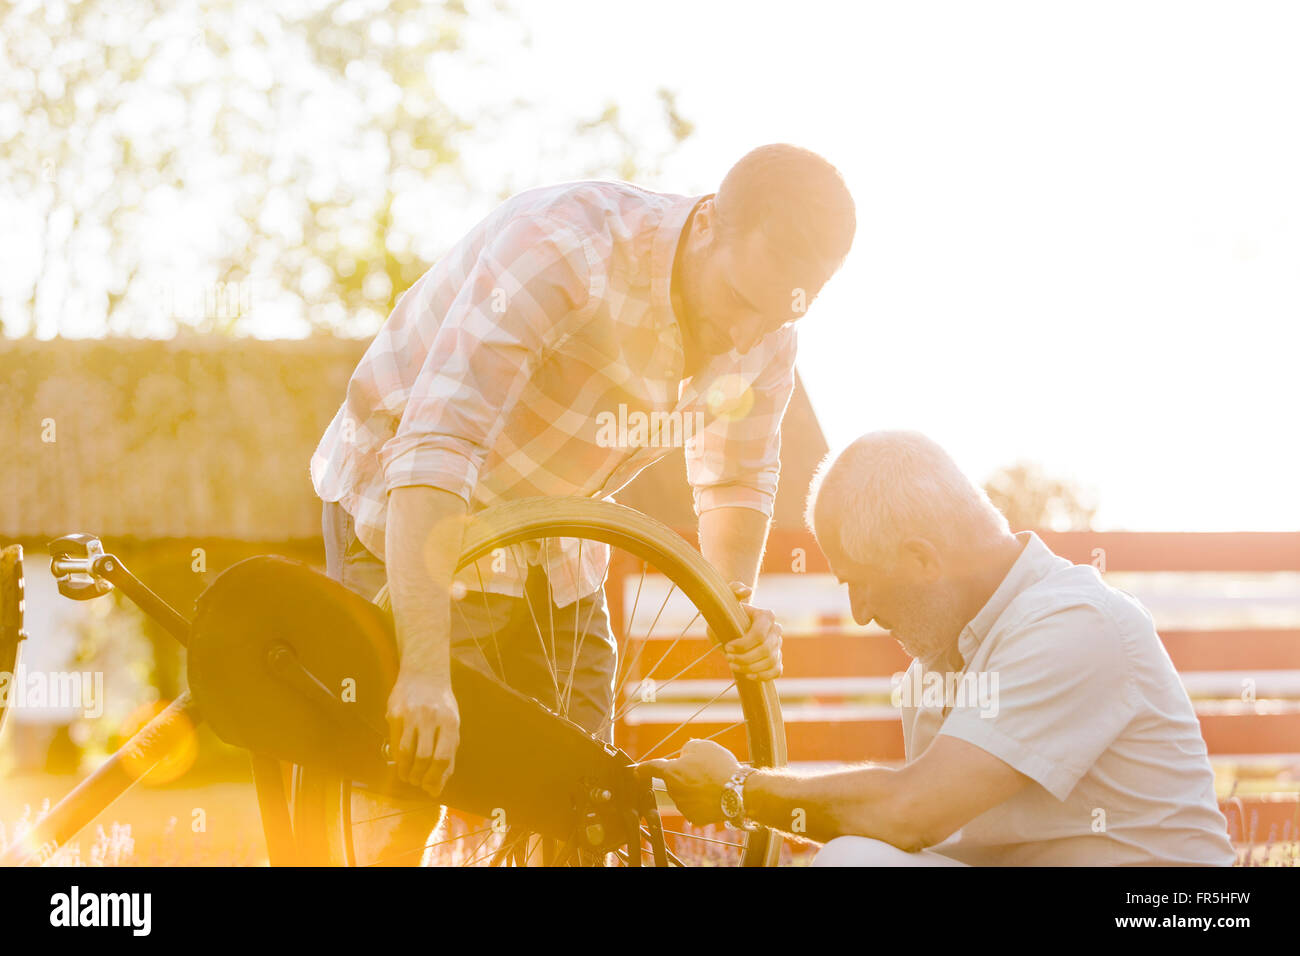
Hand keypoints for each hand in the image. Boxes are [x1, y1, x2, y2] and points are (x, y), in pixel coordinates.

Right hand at [386, 669, 459, 797]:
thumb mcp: (452, 726)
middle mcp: (431, 717)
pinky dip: (398, 757)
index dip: (434, 778)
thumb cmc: (441, 704)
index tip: (429, 787)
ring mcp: (412, 714)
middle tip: (417, 782)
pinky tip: (401, 761)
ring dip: (406, 771)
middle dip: (419, 776)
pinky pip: (395, 741)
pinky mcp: (395, 712)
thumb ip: (448, 755)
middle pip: (423, 757)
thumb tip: (436, 788)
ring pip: (406, 752)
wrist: (424, 673)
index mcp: (450, 722)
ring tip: (408, 776)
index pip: (442, 758)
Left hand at [637, 738, 741, 824]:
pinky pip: (694, 807)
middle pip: (674, 781)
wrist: (738, 792)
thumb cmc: (720, 767)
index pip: (650, 768)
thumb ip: (688, 749)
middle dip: (683, 776)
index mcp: (671, 772)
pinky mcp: (694, 818)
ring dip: (693, 789)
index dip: (642, 769)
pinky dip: (701, 802)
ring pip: (684, 795)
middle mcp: (674, 790)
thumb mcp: (703, 746)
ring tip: (713, 784)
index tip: (637, 771)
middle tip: (703, 771)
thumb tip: (685, 755)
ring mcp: (683, 806)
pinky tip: (714, 797)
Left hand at [714, 582, 782, 680]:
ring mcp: (778, 646)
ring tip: (734, 666)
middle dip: (745, 658)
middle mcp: (776, 630)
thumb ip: (734, 590)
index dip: (743, 644)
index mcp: (767, 616)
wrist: (733, 626)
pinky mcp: (777, 660)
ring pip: (771, 662)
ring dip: (750, 668)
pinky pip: (776, 671)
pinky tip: (748, 675)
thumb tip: (746, 591)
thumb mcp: (726, 600)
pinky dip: (763, 676)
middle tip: (728, 658)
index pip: (759, 634)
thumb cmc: (728, 614)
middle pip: (765, 650)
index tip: (727, 647)